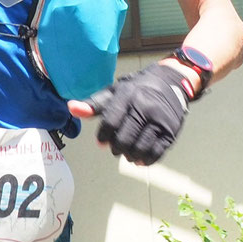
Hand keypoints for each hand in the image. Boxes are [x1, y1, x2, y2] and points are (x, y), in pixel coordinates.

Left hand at [70, 62, 195, 165]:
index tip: (102, 141)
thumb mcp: (115, 91)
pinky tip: (140, 158)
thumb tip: (71, 108)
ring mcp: (159, 120)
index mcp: (127, 96)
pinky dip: (146, 160)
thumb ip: (94, 104)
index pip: (110, 122)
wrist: (171, 81)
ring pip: (140, 148)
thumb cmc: (138, 89)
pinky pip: (156, 153)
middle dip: (116, 148)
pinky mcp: (171, 131)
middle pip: (124, 139)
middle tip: (116, 148)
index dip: (103, 137)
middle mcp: (144, 107)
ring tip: (128, 153)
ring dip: (130, 156)